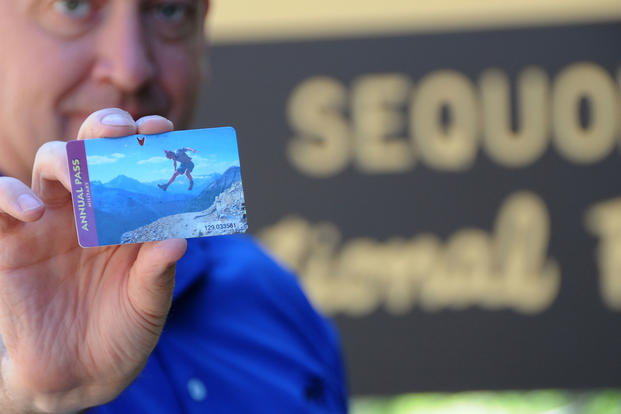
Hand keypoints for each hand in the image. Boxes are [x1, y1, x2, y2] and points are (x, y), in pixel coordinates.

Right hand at [0, 109, 186, 412]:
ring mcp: (49, 224)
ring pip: (48, 166)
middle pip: (91, 151)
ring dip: (63, 157)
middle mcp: (89, 211)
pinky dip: (8, 195)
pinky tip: (33, 209)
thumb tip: (179, 241)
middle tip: (122, 130)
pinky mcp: (11, 244)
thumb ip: (158, 273)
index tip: (163, 130)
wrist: (80, 375)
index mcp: (127, 218)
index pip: (135, 167)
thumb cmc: (123, 332)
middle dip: (105, 131)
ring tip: (78, 171)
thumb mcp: (148, 304)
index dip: (146, 144)